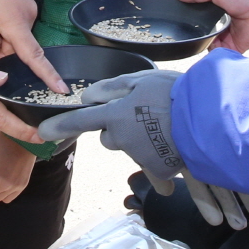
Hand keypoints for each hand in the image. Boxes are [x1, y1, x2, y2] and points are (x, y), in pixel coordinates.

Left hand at [38, 69, 248, 228]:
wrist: (206, 119)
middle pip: (109, 136)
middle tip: (143, 113)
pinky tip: (173, 145)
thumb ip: (113, 88)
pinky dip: (160, 156)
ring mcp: (139, 156)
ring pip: (131, 146)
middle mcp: (122, 139)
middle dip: (119, 128)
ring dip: (141, 138)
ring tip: (164, 125)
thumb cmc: (174, 93)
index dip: (59, 126)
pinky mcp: (158, 169)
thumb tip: (90, 97)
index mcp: (115, 115)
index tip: (42, 134)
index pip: (80, 121)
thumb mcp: (141, 79)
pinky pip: (153, 163)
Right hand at [172, 0, 248, 50]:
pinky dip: (214, 53)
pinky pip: (218, 53)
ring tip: (200, 37)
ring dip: (203, 41)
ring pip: (206, 42)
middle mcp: (218, 19)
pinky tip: (209, 47)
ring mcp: (224, 33)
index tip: (175, 17)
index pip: (194, 11)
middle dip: (194, 30)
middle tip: (188, 30)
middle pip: (198, 29)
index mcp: (214, 4)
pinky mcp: (232, 46)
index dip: (186, 14)